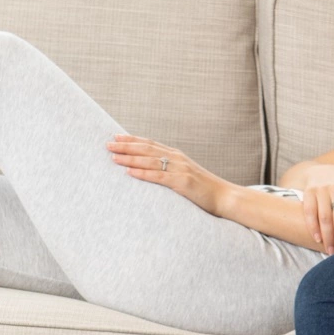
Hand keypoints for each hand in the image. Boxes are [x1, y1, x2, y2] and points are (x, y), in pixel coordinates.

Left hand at [108, 135, 235, 216]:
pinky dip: (142, 173)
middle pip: (147, 149)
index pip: (150, 144)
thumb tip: (153, 172)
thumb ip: (170, 172)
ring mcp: (180, 169)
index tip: (116, 137)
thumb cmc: (204, 190)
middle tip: (107, 144)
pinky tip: (129, 172)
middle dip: (126, 146)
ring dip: (130, 158)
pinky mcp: (182, 182)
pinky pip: (158, 177)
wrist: (225, 197)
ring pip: (150, 161)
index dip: (132, 140)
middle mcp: (177, 158)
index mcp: (177, 155)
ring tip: (113, 157)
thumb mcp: (186, 176)